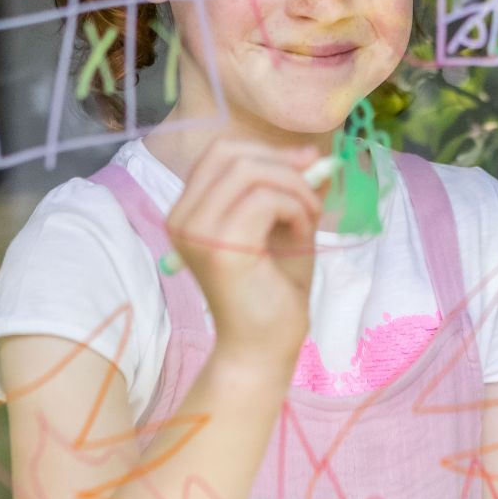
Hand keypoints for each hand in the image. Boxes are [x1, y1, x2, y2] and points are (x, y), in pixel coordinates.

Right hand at [165, 138, 323, 369]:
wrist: (264, 349)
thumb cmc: (273, 288)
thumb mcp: (285, 223)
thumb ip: (293, 187)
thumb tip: (315, 154)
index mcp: (189, 209)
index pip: (219, 151)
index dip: (266, 149)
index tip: (306, 163)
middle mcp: (182, 218)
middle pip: (230, 153)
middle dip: (281, 162)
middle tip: (312, 189)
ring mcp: (197, 233)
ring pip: (249, 172)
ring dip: (293, 187)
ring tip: (309, 216)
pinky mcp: (221, 250)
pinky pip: (264, 200)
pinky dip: (294, 208)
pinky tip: (302, 234)